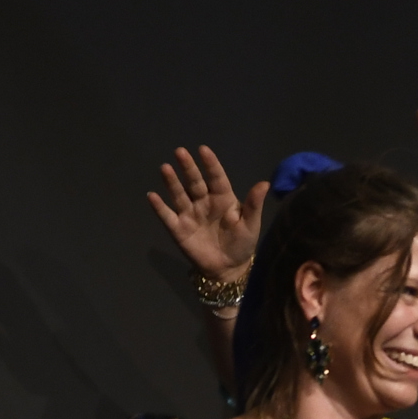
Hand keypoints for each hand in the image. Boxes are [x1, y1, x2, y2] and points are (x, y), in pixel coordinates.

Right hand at [146, 146, 266, 280]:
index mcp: (222, 199)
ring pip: (179, 195)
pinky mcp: (178, 229)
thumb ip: (254, 204)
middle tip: (180, 152)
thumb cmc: (242, 243)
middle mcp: (203, 202)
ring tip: (165, 168)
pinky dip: (159, 207)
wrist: (229, 268)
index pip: (216, 178)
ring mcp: (189, 214)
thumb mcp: (251, 224)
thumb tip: (265, 183)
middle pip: (195, 182)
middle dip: (188, 168)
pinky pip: (167, 216)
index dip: (210, 165)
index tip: (203, 149)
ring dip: (172, 182)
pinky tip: (152, 196)